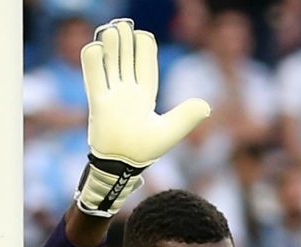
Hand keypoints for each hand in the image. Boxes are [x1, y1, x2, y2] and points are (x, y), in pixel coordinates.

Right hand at [75, 18, 209, 216]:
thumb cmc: (145, 151)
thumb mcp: (170, 131)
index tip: (143, 35)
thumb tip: (207, 106)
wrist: (121, 168)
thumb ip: (186, 116)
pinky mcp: (97, 104)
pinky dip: (93, 63)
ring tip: (112, 30)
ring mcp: (112, 97)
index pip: (145, 66)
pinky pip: (93, 79)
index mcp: (145, 96)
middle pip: (126, 60)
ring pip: (110, 65)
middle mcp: (127, 93)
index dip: (144, 50)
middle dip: (125, 43)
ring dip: (111, 48)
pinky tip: (96, 47)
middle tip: (123, 25)